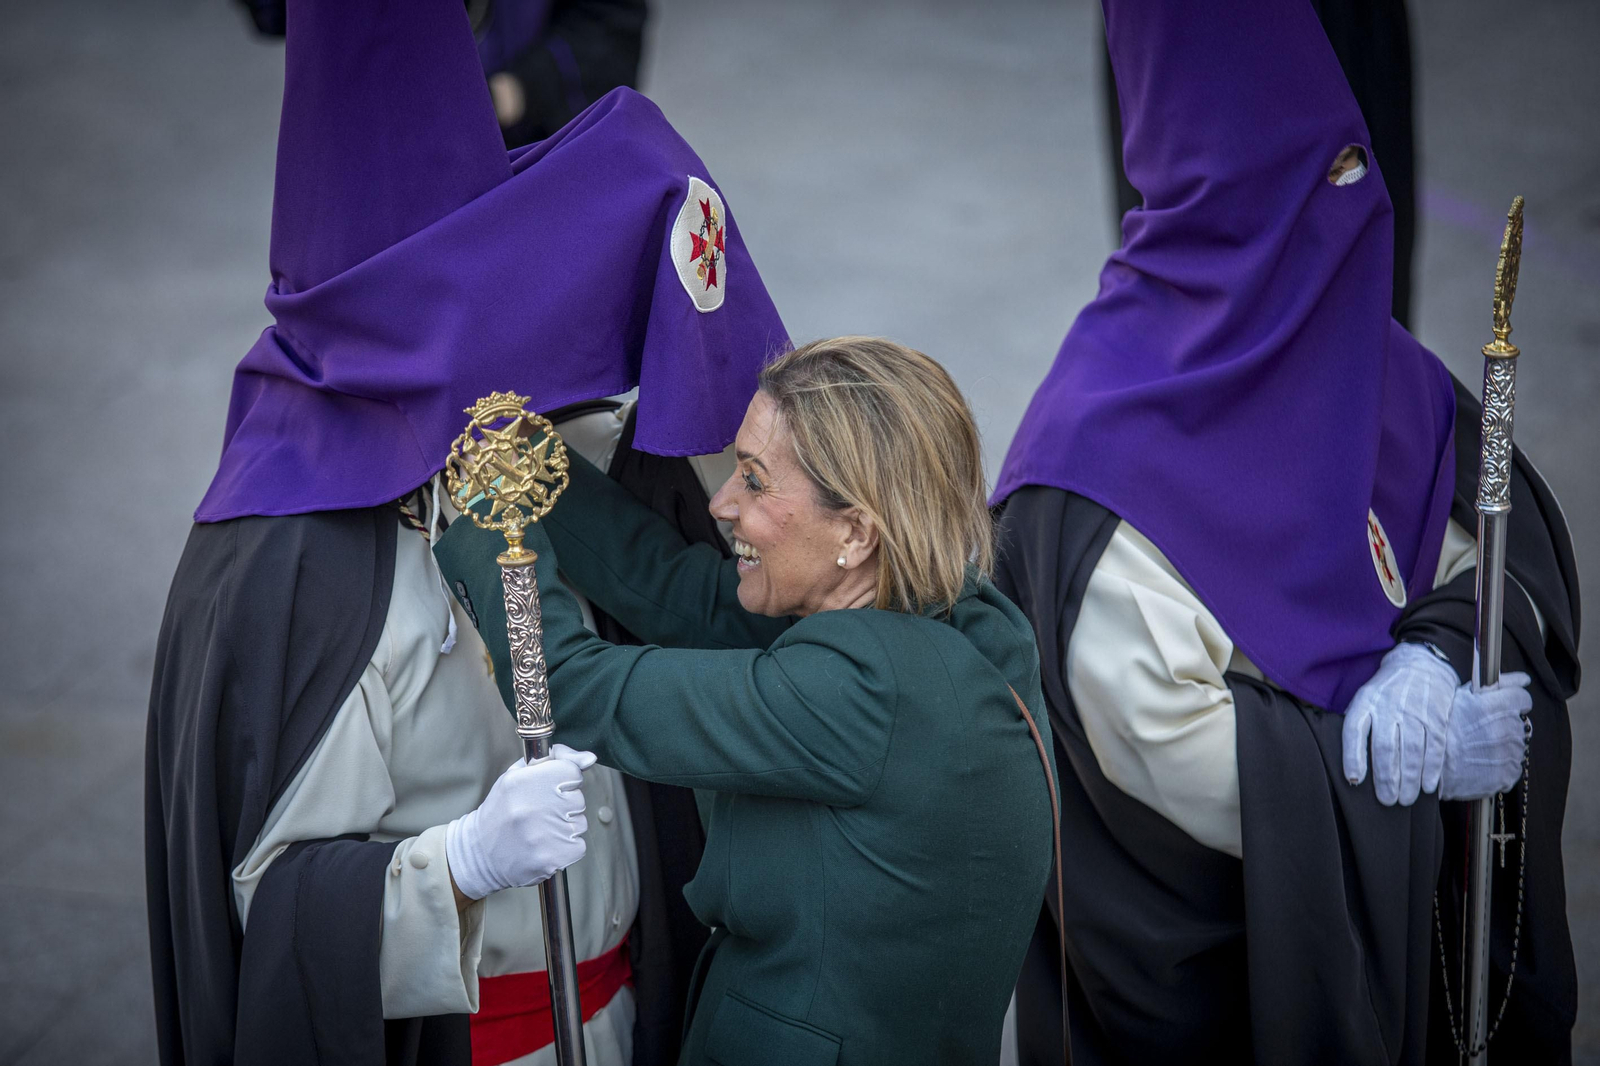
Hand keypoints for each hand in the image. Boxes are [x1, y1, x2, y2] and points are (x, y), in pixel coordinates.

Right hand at [445, 744, 597, 900]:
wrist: (479, 853)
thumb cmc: (502, 809)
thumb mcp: (518, 774)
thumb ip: (557, 759)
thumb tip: (590, 758)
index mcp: (524, 781)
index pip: (572, 771)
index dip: (565, 780)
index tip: (551, 788)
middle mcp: (534, 807)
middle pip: (578, 799)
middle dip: (565, 804)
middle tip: (542, 812)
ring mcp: (543, 835)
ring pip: (579, 823)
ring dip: (566, 826)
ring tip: (541, 830)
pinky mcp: (552, 859)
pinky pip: (578, 846)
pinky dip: (567, 847)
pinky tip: (546, 845)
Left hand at [1342, 643, 1457, 805]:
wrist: (1420, 664)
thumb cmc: (1386, 690)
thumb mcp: (1364, 699)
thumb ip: (1358, 725)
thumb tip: (1353, 765)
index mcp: (1366, 702)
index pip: (1354, 730)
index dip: (1353, 756)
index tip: (1354, 780)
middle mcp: (1389, 706)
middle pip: (1386, 746)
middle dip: (1387, 777)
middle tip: (1387, 800)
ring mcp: (1415, 711)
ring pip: (1412, 750)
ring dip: (1410, 778)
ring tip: (1406, 799)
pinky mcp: (1437, 716)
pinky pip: (1435, 746)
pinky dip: (1432, 768)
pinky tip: (1428, 785)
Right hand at [1441, 674, 1531, 799]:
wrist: (1426, 767)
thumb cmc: (1440, 729)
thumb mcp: (1460, 698)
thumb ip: (1496, 686)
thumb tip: (1523, 679)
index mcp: (1493, 707)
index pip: (1522, 698)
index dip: (1512, 700)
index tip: (1504, 705)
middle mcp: (1504, 729)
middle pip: (1519, 722)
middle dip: (1504, 724)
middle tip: (1481, 730)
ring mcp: (1507, 753)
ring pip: (1517, 745)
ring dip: (1503, 744)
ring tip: (1479, 747)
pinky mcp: (1506, 774)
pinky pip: (1513, 766)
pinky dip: (1501, 765)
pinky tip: (1482, 761)